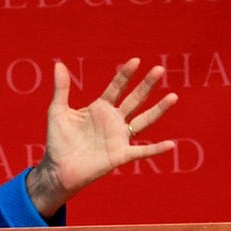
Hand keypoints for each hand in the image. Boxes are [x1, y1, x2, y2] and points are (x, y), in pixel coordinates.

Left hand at [26, 57, 178, 217]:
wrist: (58, 169)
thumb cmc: (58, 141)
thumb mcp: (57, 111)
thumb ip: (61, 89)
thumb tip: (58, 64)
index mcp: (100, 108)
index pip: (116, 88)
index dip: (125, 75)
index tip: (136, 60)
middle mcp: (113, 120)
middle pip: (134, 99)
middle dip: (146, 85)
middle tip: (159, 69)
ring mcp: (119, 137)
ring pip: (143, 121)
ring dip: (158, 110)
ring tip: (173, 96)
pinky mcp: (120, 155)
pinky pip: (142, 152)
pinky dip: (156, 149)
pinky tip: (170, 144)